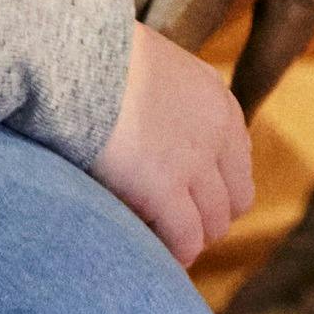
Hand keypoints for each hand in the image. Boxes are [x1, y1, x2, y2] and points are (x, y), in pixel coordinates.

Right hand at [93, 21, 255, 260]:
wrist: (77, 59)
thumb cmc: (97, 60)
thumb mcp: (153, 68)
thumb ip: (167, 97)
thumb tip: (150, 123)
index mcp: (219, 102)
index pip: (236, 163)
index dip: (211, 187)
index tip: (184, 199)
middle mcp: (219, 134)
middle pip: (234, 199)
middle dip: (206, 217)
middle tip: (170, 227)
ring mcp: (196, 164)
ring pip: (214, 225)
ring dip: (189, 238)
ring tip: (156, 242)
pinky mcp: (166, 190)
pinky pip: (185, 239)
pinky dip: (173, 253)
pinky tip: (151, 254)